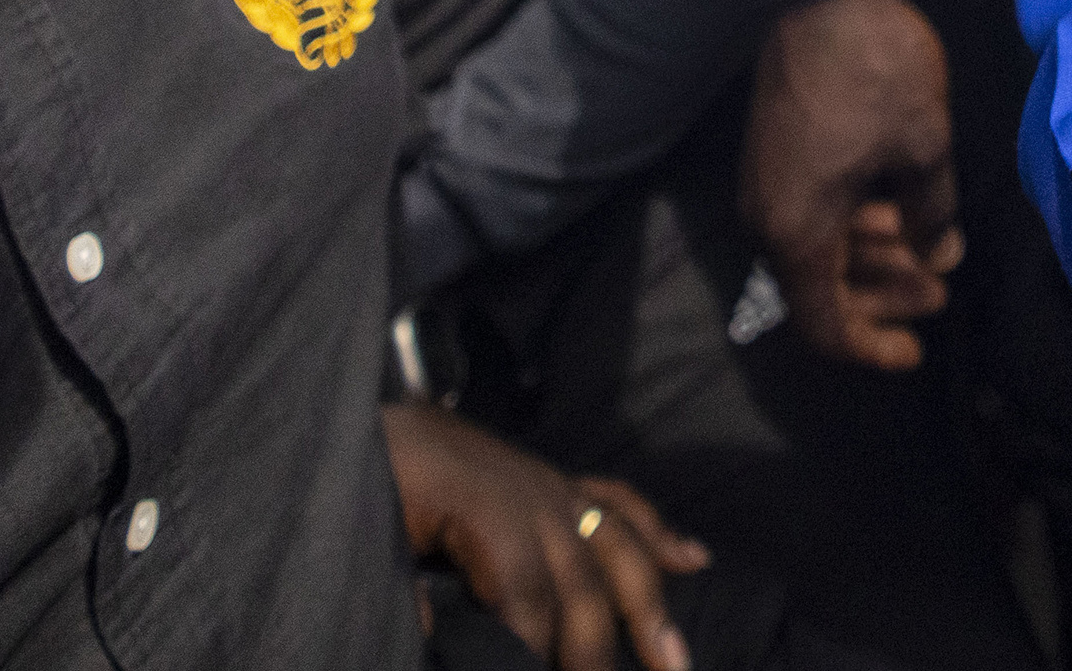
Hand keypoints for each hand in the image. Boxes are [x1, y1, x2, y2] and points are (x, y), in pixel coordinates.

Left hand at [383, 402, 704, 670]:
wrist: (383, 424)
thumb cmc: (378, 480)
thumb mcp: (377, 529)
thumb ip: (403, 589)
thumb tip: (433, 632)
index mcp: (484, 509)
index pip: (524, 592)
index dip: (538, 647)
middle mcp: (533, 496)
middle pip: (581, 580)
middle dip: (597, 649)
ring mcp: (554, 485)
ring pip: (616, 545)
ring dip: (650, 605)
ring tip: (675, 661)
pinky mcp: (559, 481)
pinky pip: (618, 503)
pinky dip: (658, 532)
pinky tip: (693, 560)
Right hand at [741, 0, 961, 367]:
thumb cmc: (878, 72)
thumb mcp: (925, 147)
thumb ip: (932, 215)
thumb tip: (938, 255)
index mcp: (797, 230)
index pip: (824, 324)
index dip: (870, 347)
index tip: (915, 353)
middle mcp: (769, 217)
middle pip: (822, 288)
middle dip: (885, 294)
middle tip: (942, 285)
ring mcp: (768, 183)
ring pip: (821, 248)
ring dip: (876, 256)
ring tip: (936, 246)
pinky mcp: (777, 153)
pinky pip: (814, 212)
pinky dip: (857, 222)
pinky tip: (904, 209)